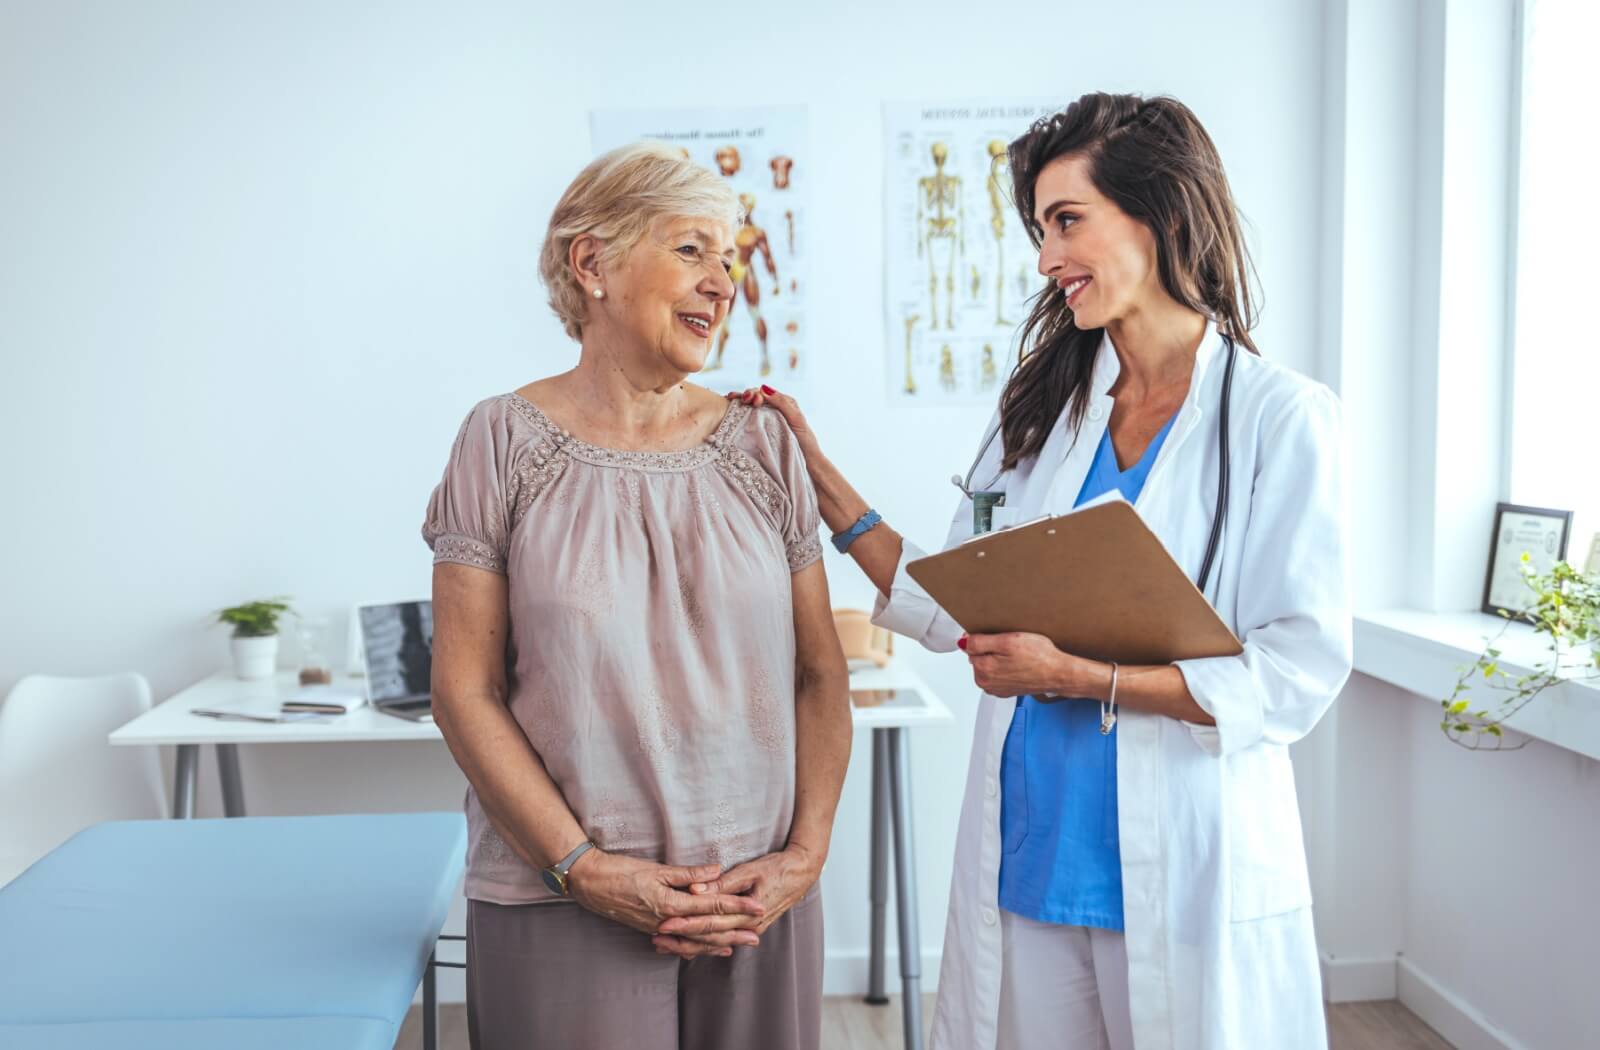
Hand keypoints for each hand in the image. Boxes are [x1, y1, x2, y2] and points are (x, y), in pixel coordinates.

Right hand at [567, 849, 765, 959]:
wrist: (590, 884)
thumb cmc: (620, 872)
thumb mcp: (656, 869)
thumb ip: (688, 874)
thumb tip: (716, 871)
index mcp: (671, 904)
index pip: (711, 905)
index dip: (736, 907)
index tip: (757, 908)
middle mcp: (667, 921)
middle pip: (707, 930)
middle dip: (734, 932)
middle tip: (757, 936)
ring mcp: (658, 928)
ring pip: (694, 941)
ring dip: (718, 943)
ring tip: (739, 945)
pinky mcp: (651, 929)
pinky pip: (680, 943)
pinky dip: (697, 947)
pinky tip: (708, 948)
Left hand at [652, 844, 822, 955]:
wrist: (801, 874)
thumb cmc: (777, 868)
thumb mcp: (750, 870)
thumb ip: (723, 882)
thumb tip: (696, 888)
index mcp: (747, 914)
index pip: (710, 922)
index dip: (685, 924)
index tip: (664, 923)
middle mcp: (747, 928)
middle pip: (708, 937)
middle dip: (681, 939)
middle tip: (656, 938)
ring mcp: (748, 930)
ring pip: (713, 943)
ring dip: (688, 945)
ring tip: (664, 945)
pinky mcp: (747, 928)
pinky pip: (721, 940)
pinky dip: (703, 944)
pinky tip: (686, 947)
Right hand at [725, 385, 822, 467]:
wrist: (807, 462)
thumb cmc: (805, 441)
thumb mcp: (796, 419)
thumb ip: (782, 403)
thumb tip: (764, 388)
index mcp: (784, 403)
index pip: (765, 393)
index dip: (755, 393)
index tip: (751, 400)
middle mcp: (774, 409)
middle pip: (755, 398)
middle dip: (746, 395)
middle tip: (737, 399)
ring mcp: (767, 420)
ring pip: (750, 407)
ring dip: (739, 402)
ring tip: (729, 399)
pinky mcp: (762, 431)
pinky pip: (749, 419)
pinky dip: (739, 413)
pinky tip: (730, 411)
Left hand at [961, 631, 1105, 698]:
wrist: (1058, 673)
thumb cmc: (1039, 657)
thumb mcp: (1008, 641)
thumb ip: (980, 642)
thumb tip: (962, 643)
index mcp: (983, 670)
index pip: (971, 646)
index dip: (986, 638)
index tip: (1000, 638)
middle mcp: (986, 683)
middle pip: (979, 656)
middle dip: (991, 649)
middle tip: (1011, 647)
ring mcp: (996, 688)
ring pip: (989, 664)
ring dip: (998, 658)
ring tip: (1017, 656)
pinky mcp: (1005, 690)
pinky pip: (998, 673)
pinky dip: (1005, 667)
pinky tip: (1019, 664)